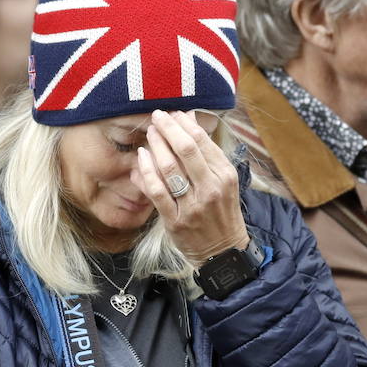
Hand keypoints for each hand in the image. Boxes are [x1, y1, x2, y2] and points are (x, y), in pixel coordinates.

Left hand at [130, 109, 249, 268]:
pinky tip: (141, 158)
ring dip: (156, 146)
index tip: (173, 114)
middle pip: (186, 150)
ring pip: (169, 168)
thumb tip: (190, 119)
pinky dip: (146, 172)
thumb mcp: (224, 181)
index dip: (184, 123)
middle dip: (168, 129)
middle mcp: (210, 188)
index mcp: (225, 175)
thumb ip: (208, 153)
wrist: (223, 252)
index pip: (202, 141)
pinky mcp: (175, 220)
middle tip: (157, 116)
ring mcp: (192, 206)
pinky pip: (156, 192)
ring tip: (149, 134)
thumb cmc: (222, 213)